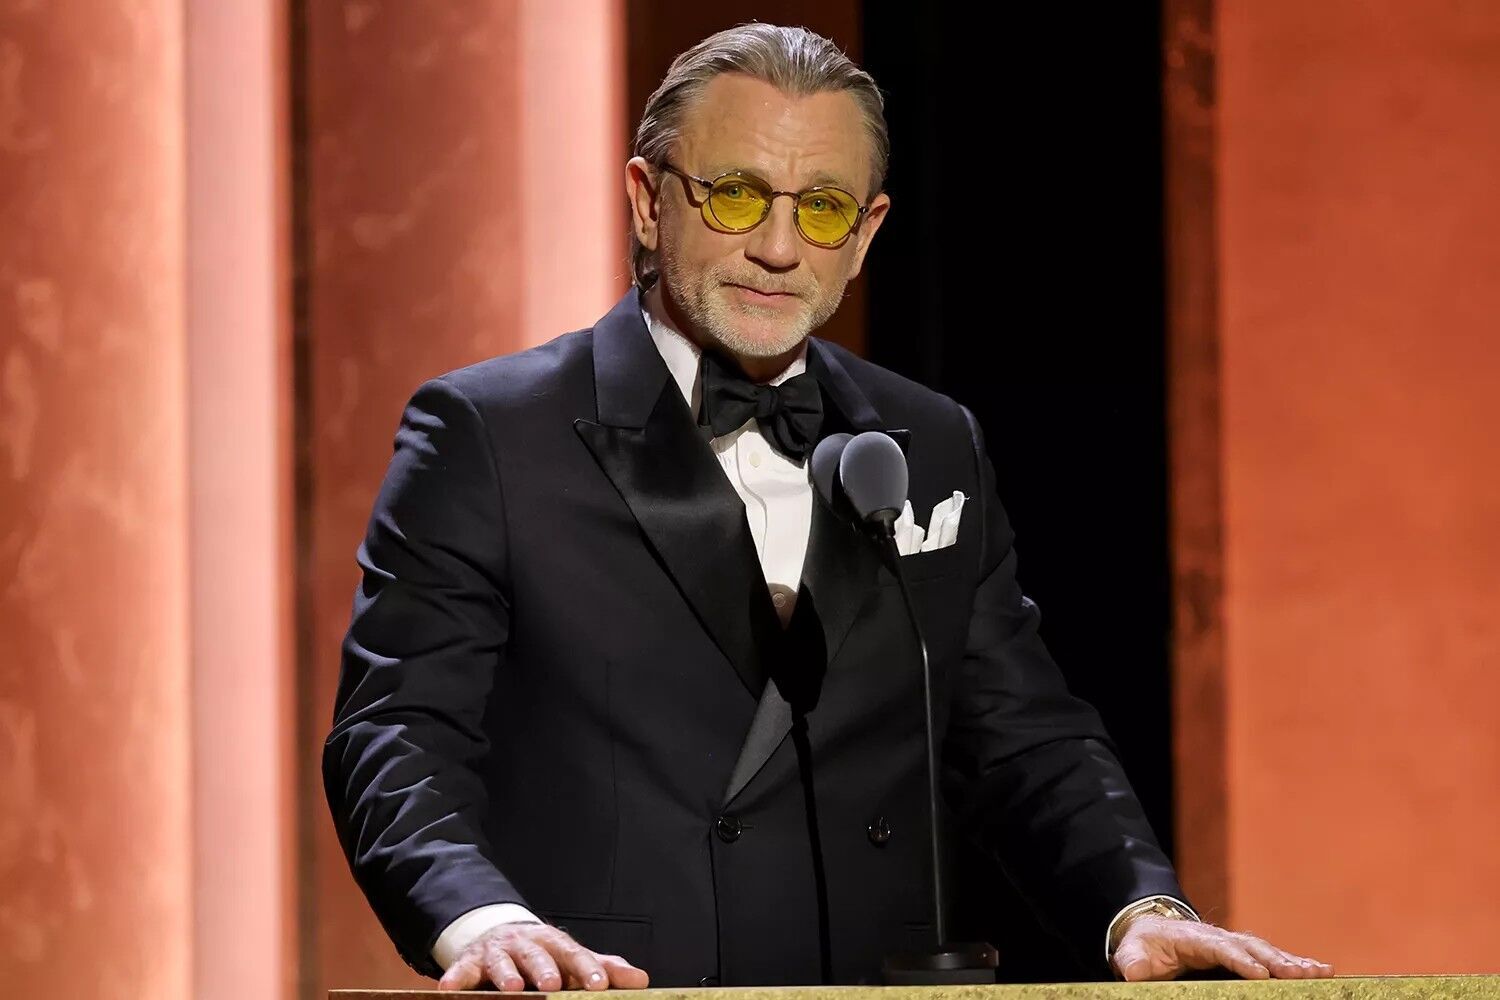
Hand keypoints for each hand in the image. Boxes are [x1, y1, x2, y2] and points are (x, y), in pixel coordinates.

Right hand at [437, 922, 650, 991]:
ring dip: (506, 974)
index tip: (598, 984)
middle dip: (545, 969)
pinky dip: (456, 978)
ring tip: (512, 988)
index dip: (586, 968)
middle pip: (538, 955)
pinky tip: (450, 989)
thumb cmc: (544, 954)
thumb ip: (603, 968)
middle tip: (553, 984)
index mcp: (556, 944)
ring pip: (502, 961)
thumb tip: (641, 980)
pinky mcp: (471, 961)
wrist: (501, 934)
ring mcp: (499, 952)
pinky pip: (462, 970)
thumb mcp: (572, 959)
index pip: (574, 955)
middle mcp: (527, 944)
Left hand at [1111, 915, 1334, 981]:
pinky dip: (1294, 963)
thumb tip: (1135, 971)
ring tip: (1321, 971)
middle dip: (1277, 960)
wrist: (1150, 931)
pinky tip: (1319, 971)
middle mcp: (1219, 938)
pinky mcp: (1242, 954)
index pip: (1219, 948)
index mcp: (1193, 937)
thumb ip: (1133, 962)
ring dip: (1293, 961)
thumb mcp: (1131, 953)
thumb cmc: (1143, 946)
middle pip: (1251, 947)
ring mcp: (1233, 944)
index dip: (1240, 960)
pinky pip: (1271, 958)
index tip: (1260, 973)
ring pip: (1267, 951)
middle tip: (1302, 975)